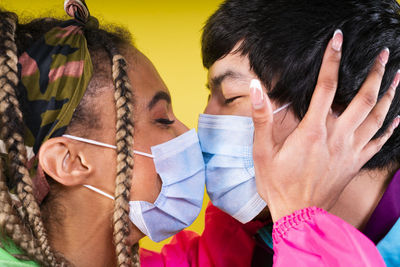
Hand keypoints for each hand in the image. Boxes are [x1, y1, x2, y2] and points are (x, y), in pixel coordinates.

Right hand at [250, 30, 399, 221]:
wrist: (298, 214)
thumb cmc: (278, 183)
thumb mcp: (262, 150)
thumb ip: (261, 117)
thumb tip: (257, 88)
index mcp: (313, 131)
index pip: (325, 87)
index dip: (331, 61)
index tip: (337, 40)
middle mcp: (337, 137)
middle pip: (363, 99)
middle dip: (375, 73)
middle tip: (385, 55)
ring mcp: (350, 151)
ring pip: (377, 118)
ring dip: (390, 96)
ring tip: (398, 77)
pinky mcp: (355, 163)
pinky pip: (379, 143)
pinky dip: (391, 128)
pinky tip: (398, 117)